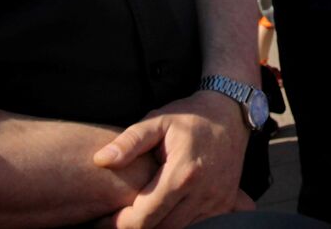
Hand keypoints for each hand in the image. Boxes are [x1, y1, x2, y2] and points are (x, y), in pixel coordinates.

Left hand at [93, 90, 250, 228]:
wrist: (230, 113)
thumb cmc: (189, 117)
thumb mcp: (157, 120)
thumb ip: (129, 142)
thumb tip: (100, 160)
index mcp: (182, 173)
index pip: (144, 216)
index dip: (118, 223)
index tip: (102, 219)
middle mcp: (202, 192)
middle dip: (135, 227)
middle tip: (116, 219)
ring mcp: (217, 201)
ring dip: (157, 226)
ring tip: (138, 214)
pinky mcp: (225, 204)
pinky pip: (197, 226)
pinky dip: (178, 224)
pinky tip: (164, 212)